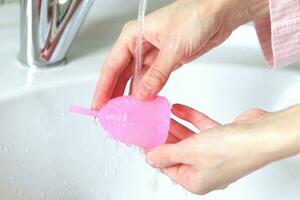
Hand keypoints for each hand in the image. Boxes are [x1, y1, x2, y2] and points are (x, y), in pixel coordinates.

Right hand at [92, 0, 268, 109]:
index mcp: (134, 34)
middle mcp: (140, 44)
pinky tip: (144, 103)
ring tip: (125, 113)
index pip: (112, 65)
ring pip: (136, 79)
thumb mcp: (174, 47)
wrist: (219, 13)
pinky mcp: (165, 61)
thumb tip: (143, 94)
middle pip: (120, 74)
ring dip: (131, 95)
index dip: (104, 87)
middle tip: (109, 113)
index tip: (99, 104)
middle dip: (114, 94)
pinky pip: (151, 80)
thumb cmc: (196, 15)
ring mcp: (153, 54)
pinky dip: (148, 92)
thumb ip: (157, 74)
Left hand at [146, 104, 299, 194]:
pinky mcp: (222, 138)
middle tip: (152, 124)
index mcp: (195, 181)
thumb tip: (151, 158)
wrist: (262, 134)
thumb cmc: (233, 150)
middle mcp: (205, 170)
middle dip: (164, 137)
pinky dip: (190, 118)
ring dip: (175, 126)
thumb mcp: (190, 152)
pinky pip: (201, 128)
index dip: (154, 152)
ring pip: (189, 139)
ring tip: (162, 115)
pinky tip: (179, 109)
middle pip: (177, 152)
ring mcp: (214, 154)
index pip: (167, 167)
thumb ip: (167, 153)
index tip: (145, 138)